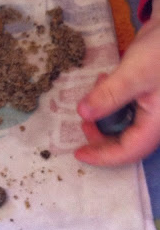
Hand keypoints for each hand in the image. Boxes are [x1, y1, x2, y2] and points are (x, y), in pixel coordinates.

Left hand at [75, 0, 159, 165]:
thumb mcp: (133, 74)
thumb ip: (109, 95)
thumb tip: (83, 114)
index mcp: (158, 123)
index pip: (130, 150)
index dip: (103, 156)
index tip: (78, 153)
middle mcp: (157, 120)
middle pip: (127, 141)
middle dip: (101, 134)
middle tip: (82, 120)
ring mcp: (153, 108)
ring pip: (125, 124)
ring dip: (104, 115)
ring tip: (93, 95)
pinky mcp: (147, 95)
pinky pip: (127, 108)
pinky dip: (111, 101)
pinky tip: (104, 81)